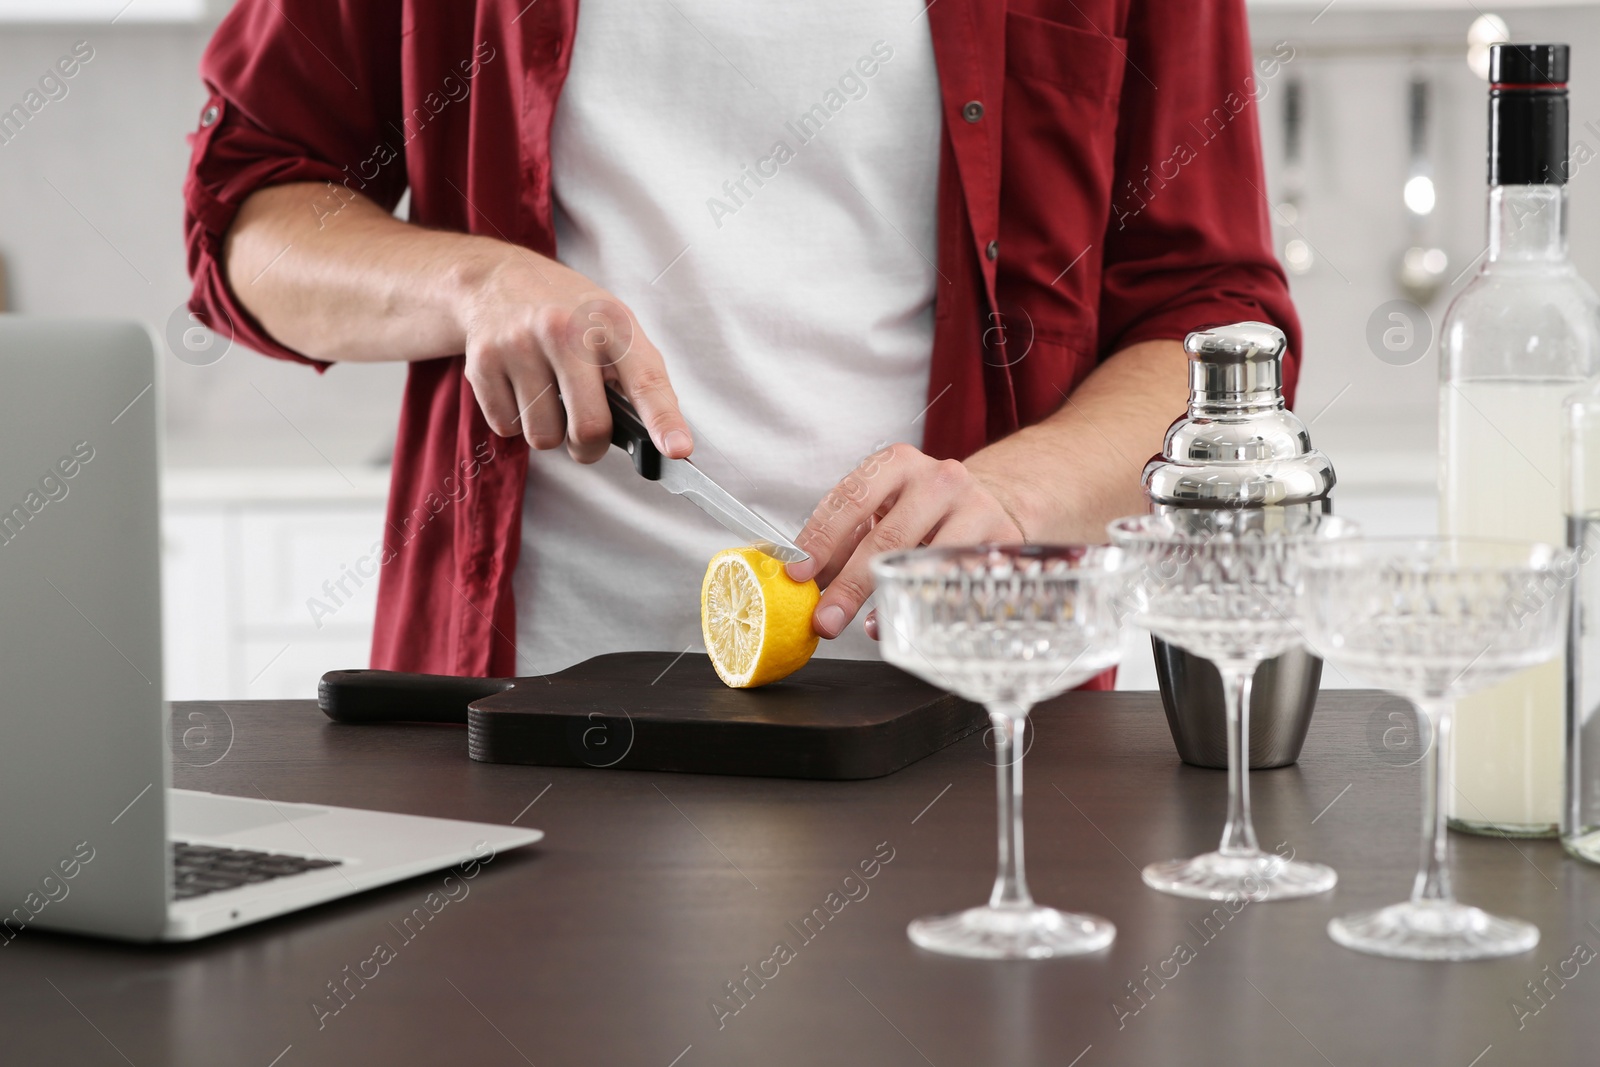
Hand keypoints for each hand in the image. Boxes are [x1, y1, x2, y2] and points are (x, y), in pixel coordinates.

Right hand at [460, 249, 692, 462]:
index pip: (645, 380)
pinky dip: (516, 420)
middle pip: (589, 428)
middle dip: (589, 447)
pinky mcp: (482, 362)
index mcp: (610, 323)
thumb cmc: (570, 313)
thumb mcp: (615, 327)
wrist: (498, 279)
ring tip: (548, 397)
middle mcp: (564, 330)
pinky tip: (520, 388)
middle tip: (586, 434)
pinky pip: (507, 427)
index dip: (663, 420)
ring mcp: (519, 344)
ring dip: (549, 431)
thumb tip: (664, 440)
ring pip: (543, 436)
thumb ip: (640, 378)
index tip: (677, 450)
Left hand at [786, 443, 1027, 640]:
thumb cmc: (919, 511)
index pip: (851, 498)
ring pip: (925, 560)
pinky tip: (905, 619)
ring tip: (859, 625)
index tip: (798, 573)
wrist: (987, 502)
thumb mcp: (880, 510)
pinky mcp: (1002, 539)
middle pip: (887, 536)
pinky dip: (926, 604)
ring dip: (887, 597)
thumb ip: (842, 541)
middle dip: (849, 583)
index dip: (821, 538)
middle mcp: (938, 478)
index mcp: (897, 463)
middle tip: (824, 618)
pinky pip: (956, 581)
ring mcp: (975, 506)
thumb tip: (803, 582)